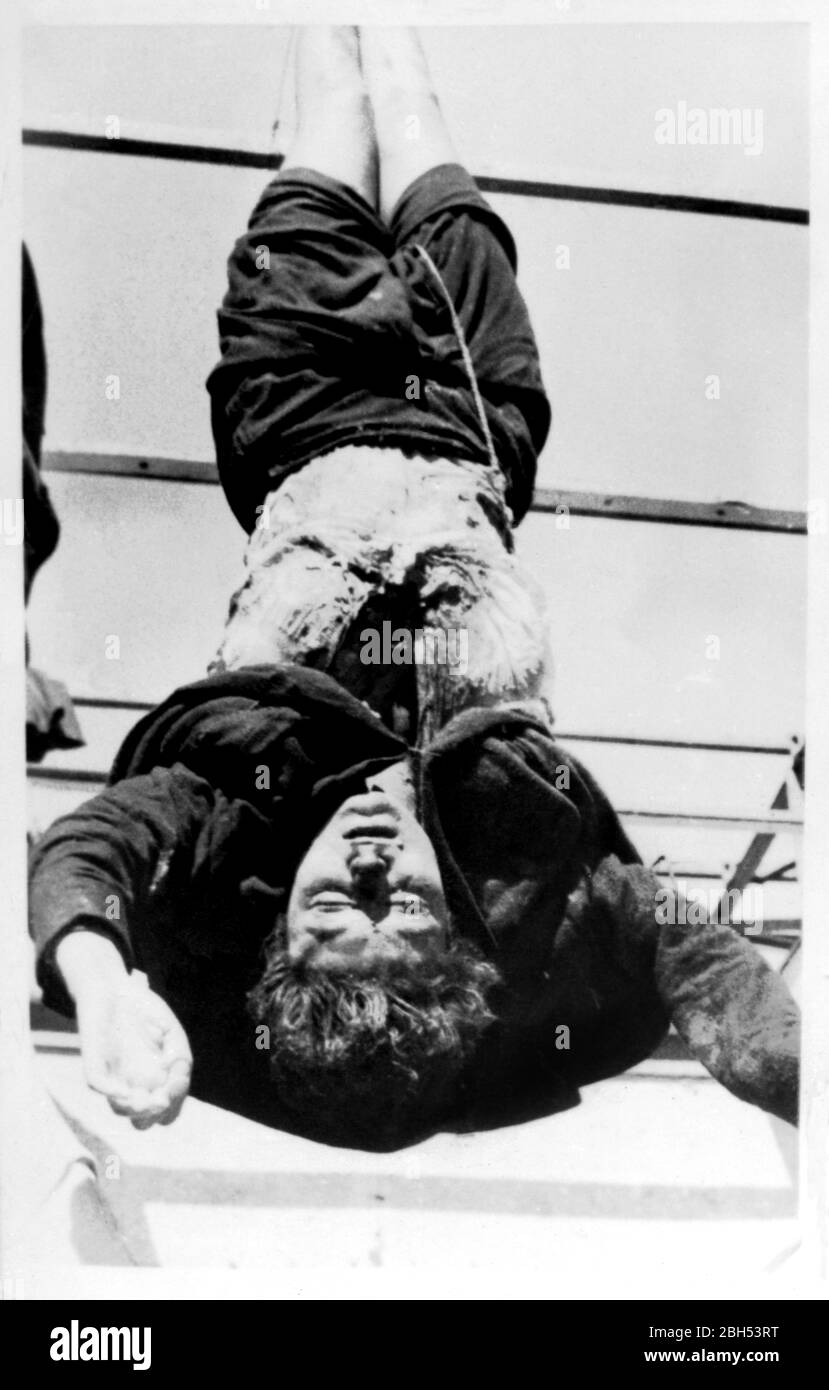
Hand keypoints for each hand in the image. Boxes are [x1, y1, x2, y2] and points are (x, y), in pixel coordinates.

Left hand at [76, 972, 192, 1129]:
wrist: (115, 987)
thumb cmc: (146, 1011)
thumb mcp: (173, 1034)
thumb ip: (180, 1060)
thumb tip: (174, 1085)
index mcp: (155, 1081)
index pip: (166, 1111)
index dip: (173, 1106)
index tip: (178, 1083)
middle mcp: (133, 1084)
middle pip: (142, 1121)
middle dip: (153, 1115)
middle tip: (159, 1098)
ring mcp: (112, 1077)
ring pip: (120, 1108)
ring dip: (133, 1108)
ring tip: (143, 1098)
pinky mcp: (93, 1063)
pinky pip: (98, 1083)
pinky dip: (112, 1091)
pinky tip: (125, 1090)